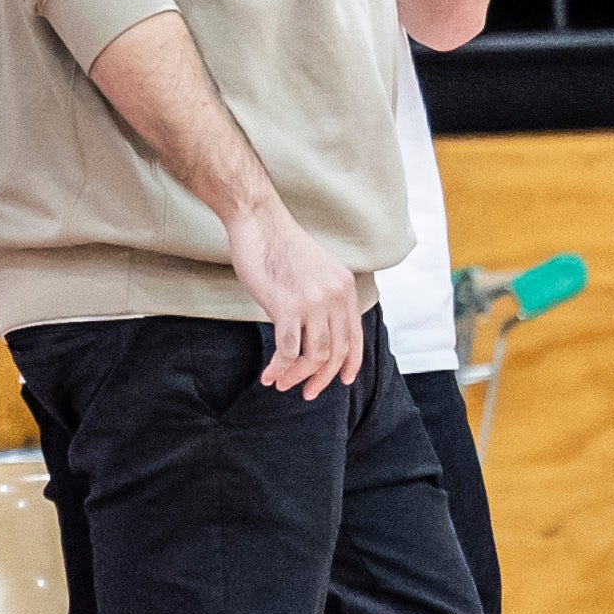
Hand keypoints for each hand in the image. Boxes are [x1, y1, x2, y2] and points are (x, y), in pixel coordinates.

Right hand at [224, 196, 363, 396]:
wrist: (258, 221)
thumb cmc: (278, 244)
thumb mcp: (314, 270)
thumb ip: (320, 297)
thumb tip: (307, 328)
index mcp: (345, 289)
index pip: (354, 337)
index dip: (350, 363)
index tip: (342, 380)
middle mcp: (335, 298)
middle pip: (336, 352)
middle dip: (322, 378)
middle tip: (307, 392)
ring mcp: (313, 303)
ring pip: (314, 356)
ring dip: (298, 376)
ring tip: (282, 385)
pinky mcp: (287, 306)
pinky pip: (288, 349)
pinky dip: (279, 367)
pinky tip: (268, 375)